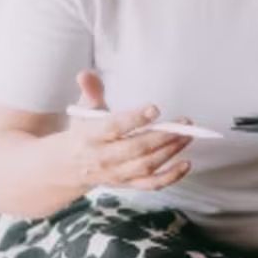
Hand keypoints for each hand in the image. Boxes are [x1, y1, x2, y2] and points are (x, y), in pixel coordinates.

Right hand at [63, 68, 192, 194]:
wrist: (71, 167)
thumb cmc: (83, 134)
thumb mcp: (83, 110)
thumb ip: (90, 91)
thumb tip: (86, 74)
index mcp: (91, 136)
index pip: (114, 127)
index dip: (135, 118)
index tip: (154, 109)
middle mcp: (104, 158)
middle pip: (136, 148)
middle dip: (162, 135)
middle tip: (182, 123)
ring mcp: (116, 173)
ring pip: (146, 165)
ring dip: (170, 151)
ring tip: (186, 136)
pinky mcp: (127, 184)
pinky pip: (151, 184)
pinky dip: (170, 177)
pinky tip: (185, 164)